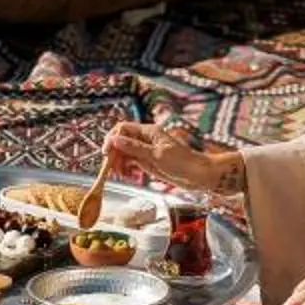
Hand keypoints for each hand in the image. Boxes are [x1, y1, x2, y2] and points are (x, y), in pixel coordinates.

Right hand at [103, 113, 239, 198]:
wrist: (198, 175)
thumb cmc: (181, 162)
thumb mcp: (156, 155)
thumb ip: (135, 148)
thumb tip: (114, 140)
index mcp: (148, 132)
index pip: (123, 128)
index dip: (112, 139)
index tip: (107, 153)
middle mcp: (145, 139)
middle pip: (122, 141)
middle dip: (114, 153)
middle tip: (111, 168)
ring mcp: (146, 151)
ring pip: (125, 153)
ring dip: (119, 162)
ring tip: (119, 174)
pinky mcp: (148, 162)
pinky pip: (132, 162)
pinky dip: (127, 168)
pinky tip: (127, 175)